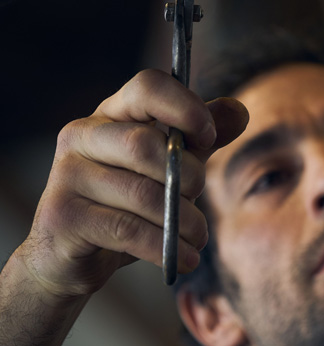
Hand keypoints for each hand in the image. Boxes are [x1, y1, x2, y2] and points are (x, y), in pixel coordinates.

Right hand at [18, 70, 247, 298]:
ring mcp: (66, 175)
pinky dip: (164, 247)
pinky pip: (127, 229)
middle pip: (144, 144)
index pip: (147, 87)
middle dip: (187, 177)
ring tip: (197, 239)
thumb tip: (238, 111)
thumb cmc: (122, 207)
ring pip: (140, 193)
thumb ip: (197, 141)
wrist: (67, 257)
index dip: (185, 107)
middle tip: (199, 201)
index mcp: (108, 115)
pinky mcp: (63, 217)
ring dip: (182, 221)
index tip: (209, 136)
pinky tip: (185, 258)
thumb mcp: (166, 170)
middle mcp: (81, 136)